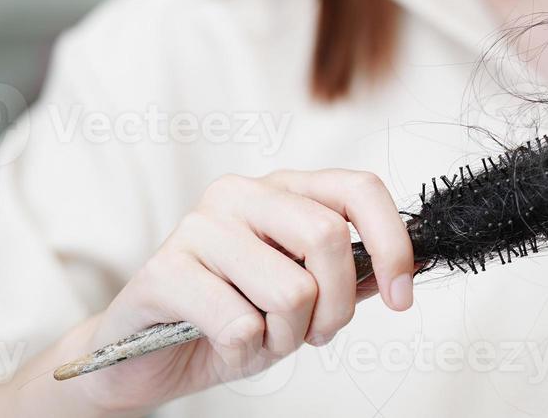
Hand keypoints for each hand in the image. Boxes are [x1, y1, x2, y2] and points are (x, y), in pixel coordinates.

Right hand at [72, 169, 414, 414]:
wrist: (143, 358)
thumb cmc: (229, 319)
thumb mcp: (303, 299)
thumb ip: (348, 277)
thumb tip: (404, 271)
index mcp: (281, 190)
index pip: (358, 188)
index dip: (393, 242)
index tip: (401, 295)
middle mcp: (240, 194)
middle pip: (329, 236)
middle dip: (336, 305)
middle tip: (314, 332)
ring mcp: (199, 227)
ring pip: (290, 290)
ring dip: (288, 336)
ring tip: (260, 336)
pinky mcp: (164, 271)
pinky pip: (240, 324)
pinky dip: (244, 352)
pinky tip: (220, 343)